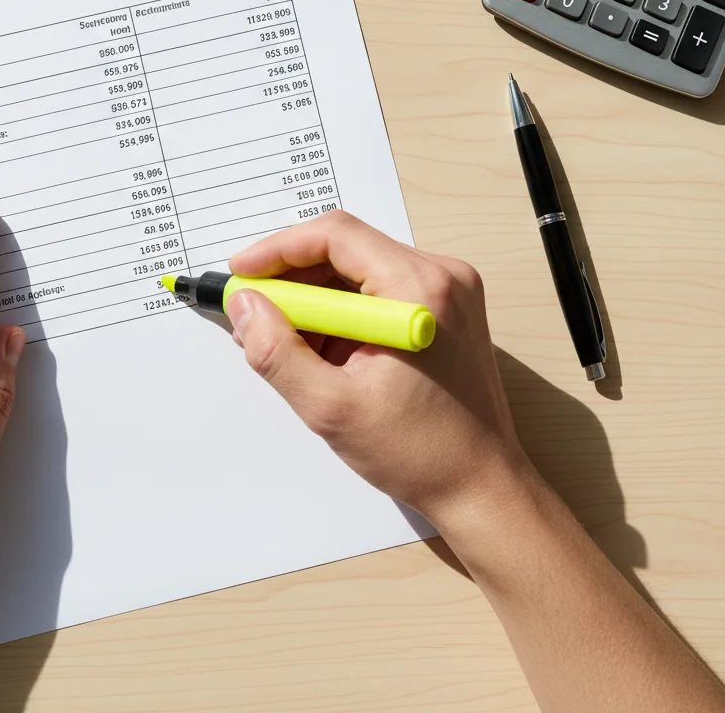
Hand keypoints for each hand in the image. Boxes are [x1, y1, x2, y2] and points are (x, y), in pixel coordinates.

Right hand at [225, 210, 524, 526]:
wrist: (481, 487)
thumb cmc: (421, 452)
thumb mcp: (331, 407)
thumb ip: (277, 352)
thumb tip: (245, 306)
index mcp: (420, 289)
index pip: (336, 236)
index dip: (279, 249)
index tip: (242, 272)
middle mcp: (441, 277)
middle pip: (347, 249)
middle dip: (293, 278)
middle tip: (253, 312)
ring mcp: (447, 292)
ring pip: (359, 271)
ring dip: (315, 300)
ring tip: (285, 345)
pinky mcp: (444, 311)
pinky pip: (378, 291)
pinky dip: (342, 314)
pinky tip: (321, 352)